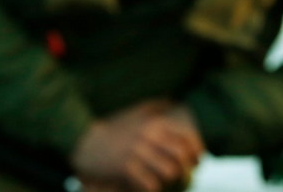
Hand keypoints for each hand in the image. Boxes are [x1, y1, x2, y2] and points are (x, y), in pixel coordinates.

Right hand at [70, 100, 204, 191]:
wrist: (85, 141)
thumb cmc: (113, 128)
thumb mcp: (133, 111)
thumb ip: (154, 106)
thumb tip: (172, 100)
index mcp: (152, 123)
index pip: (186, 138)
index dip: (197, 151)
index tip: (197, 159)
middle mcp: (147, 136)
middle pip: (181, 157)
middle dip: (187, 167)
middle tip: (184, 173)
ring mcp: (137, 153)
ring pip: (169, 172)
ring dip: (170, 178)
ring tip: (165, 178)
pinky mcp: (126, 169)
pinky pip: (151, 185)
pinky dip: (153, 188)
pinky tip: (149, 185)